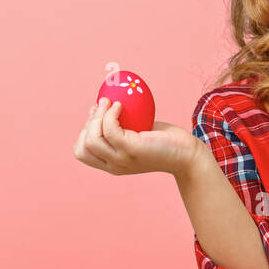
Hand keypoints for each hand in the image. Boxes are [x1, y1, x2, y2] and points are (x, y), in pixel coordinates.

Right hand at [73, 96, 202, 177]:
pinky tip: (121, 106)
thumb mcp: (136, 135)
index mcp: (111, 164)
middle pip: (83, 147)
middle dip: (88, 123)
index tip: (96, 115)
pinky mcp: (131, 149)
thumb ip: (120, 127)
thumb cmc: (164, 142)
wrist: (186, 154)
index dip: (84, 131)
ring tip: (111, 103)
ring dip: (98, 115)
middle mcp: (113, 165)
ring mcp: (121, 159)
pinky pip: (109, 129)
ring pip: (92, 138)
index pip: (82, 153)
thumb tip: (103, 105)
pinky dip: (111, 113)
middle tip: (103, 106)